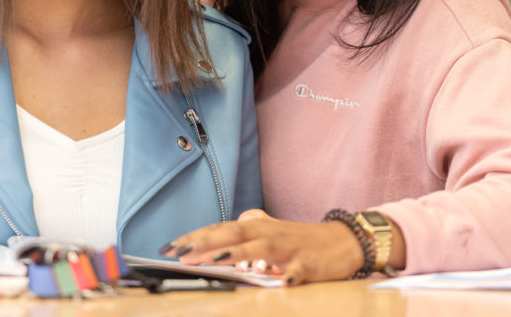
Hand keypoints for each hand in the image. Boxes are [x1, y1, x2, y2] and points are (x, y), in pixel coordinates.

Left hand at [160, 209, 364, 284]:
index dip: (194, 236)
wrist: (342, 241)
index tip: (168, 246)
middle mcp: (268, 233)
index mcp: (256, 229)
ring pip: (259, 247)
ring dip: (237, 252)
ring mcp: (287, 248)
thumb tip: (214, 252)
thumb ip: (242, 241)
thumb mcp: (267, 236)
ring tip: (215, 258)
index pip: (219, 229)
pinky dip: (288, 275)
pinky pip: (297, 270)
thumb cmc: (298, 241)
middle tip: (179, 252)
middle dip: (205, 242)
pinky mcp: (307, 263)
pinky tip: (281, 281)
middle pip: (233, 234)